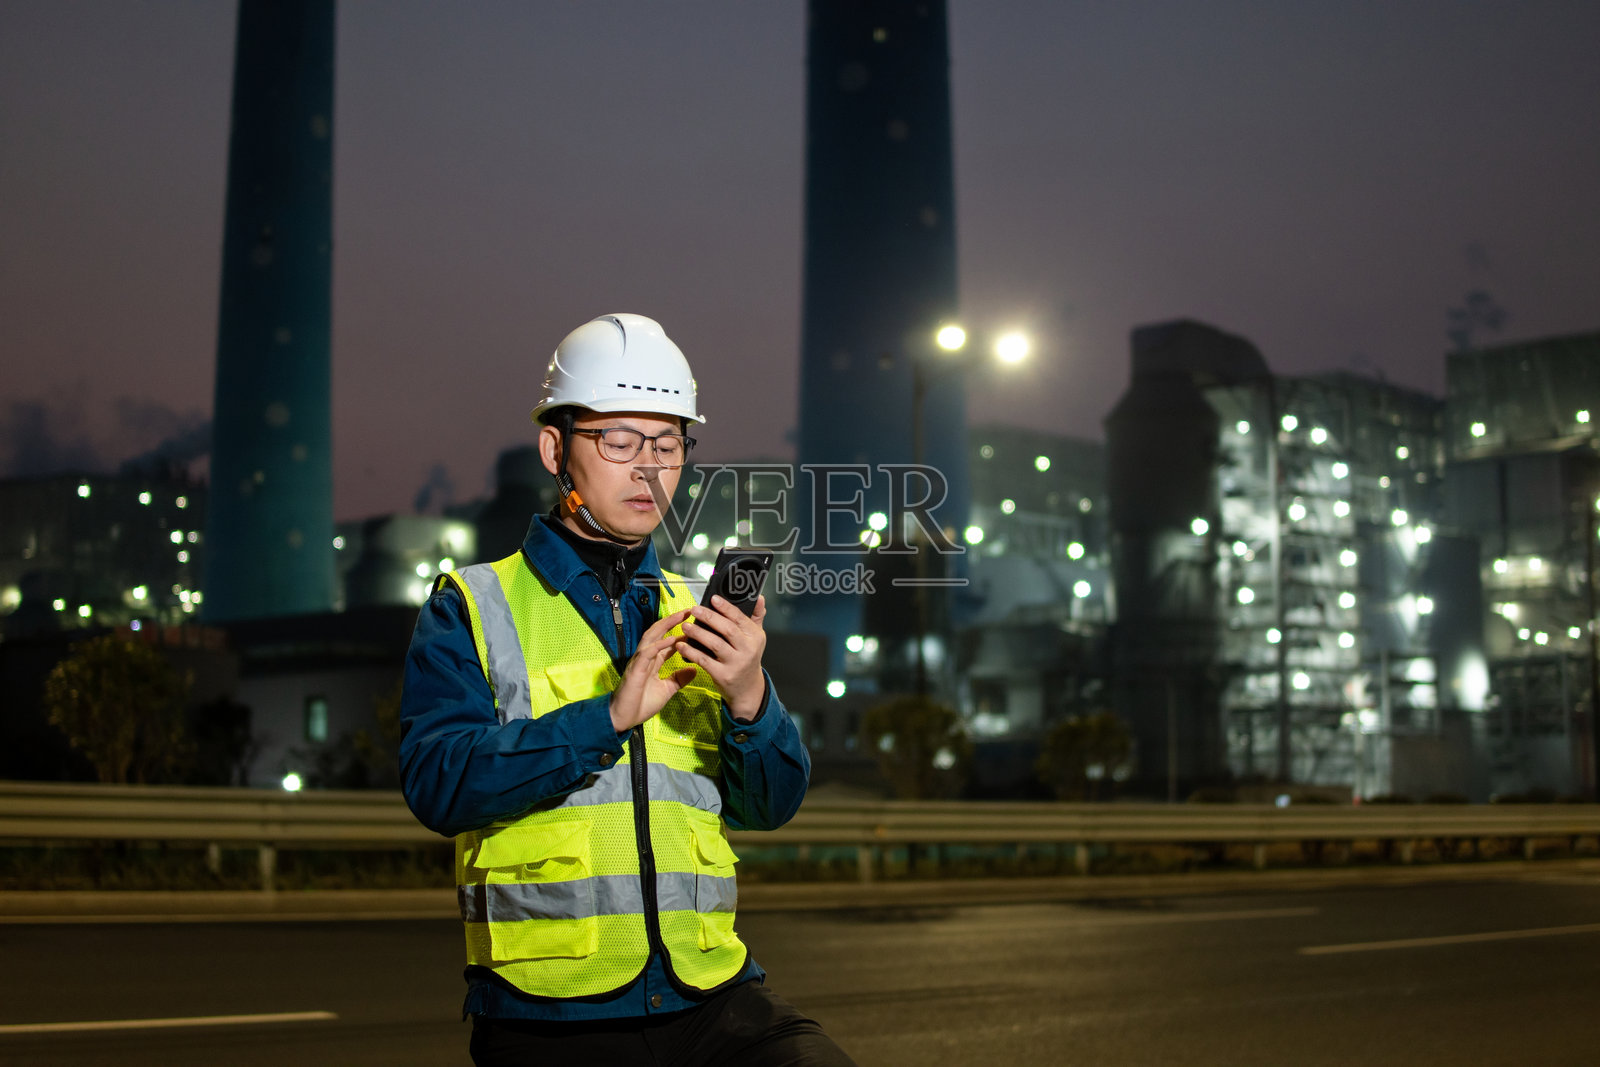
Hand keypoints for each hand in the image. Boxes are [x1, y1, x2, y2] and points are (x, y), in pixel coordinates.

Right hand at [610, 609, 697, 732]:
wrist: (624, 718)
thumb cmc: (641, 704)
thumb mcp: (666, 690)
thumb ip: (678, 679)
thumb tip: (694, 670)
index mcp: (653, 661)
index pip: (667, 641)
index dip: (680, 631)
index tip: (695, 624)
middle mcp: (645, 657)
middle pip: (659, 632)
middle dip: (673, 620)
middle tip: (690, 611)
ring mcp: (639, 661)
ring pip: (651, 637)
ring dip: (666, 625)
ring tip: (681, 616)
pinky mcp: (636, 669)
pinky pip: (647, 652)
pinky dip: (659, 645)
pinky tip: (671, 639)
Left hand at [677, 595, 767, 720]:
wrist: (748, 689)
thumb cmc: (747, 658)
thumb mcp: (756, 638)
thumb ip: (756, 617)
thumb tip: (759, 597)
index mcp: (755, 637)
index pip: (740, 618)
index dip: (726, 607)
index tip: (713, 598)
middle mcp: (747, 650)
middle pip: (727, 630)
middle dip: (709, 618)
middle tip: (694, 609)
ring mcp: (735, 663)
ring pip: (715, 644)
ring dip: (698, 633)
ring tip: (685, 626)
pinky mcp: (723, 675)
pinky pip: (704, 660)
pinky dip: (691, 652)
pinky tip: (681, 645)